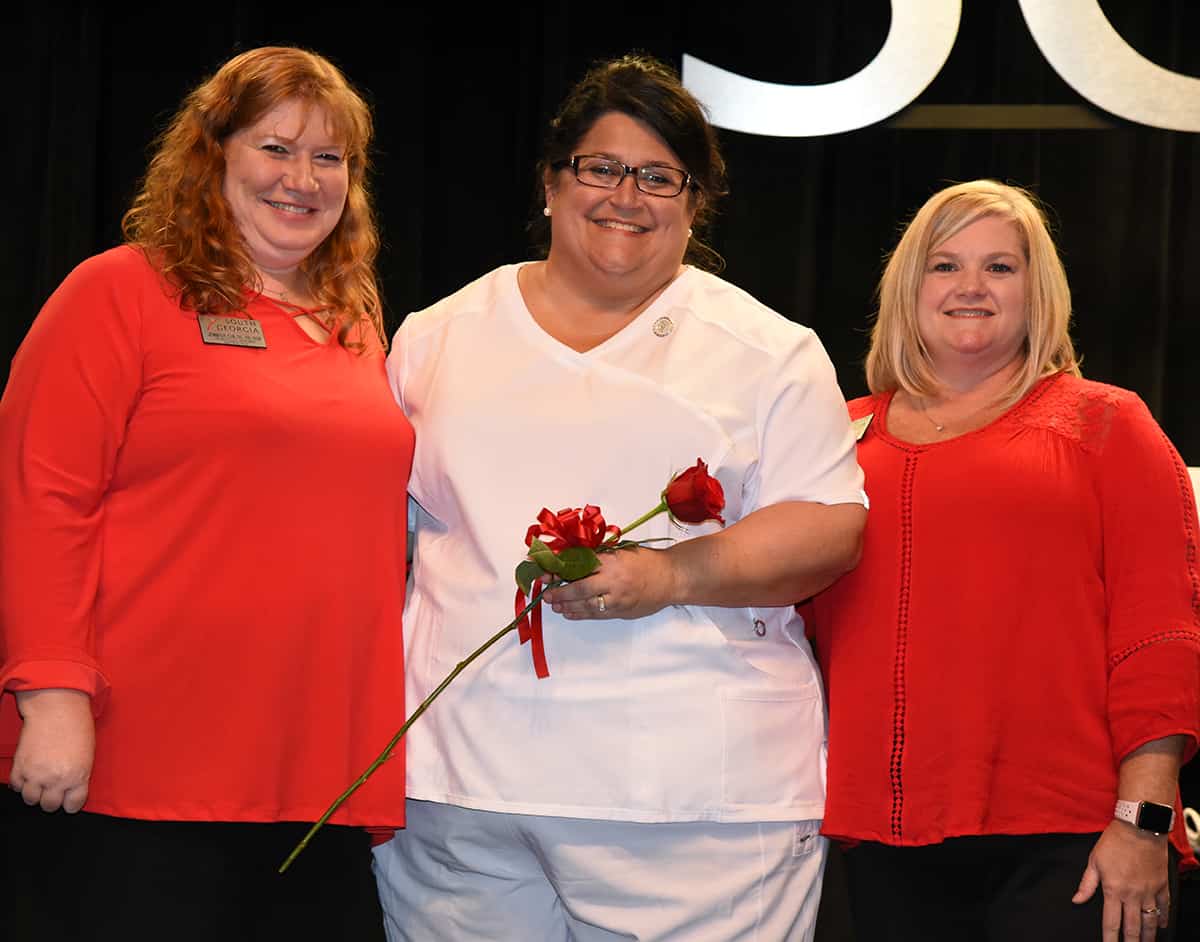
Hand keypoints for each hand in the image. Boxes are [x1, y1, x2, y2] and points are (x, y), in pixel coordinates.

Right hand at [9, 688, 94, 812]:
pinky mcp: (20, 767)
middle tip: (53, 789)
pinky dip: (22, 782)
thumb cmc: (77, 727)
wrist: (56, 709)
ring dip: (36, 792)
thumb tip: (71, 789)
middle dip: (52, 799)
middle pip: (50, 806)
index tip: (69, 800)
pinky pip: (17, 786)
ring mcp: (36, 775)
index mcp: (78, 776)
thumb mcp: (87, 754)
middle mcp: (56, 779)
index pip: (73, 805)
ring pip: (31, 799)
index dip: (71, 803)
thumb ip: (79, 775)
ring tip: (41, 780)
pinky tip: (30, 773)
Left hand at [546, 547, 677, 620]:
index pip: (579, 565)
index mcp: (612, 561)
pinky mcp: (622, 611)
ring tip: (555, 605)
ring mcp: (618, 599)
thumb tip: (573, 559)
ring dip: (568, 606)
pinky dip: (581, 614)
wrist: (672, 578)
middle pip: (579, 589)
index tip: (546, 572)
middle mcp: (613, 581)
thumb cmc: (647, 561)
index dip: (560, 570)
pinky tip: (570, 613)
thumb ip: (600, 556)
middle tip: (547, 594)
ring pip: (586, 605)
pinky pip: (597, 615)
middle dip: (560, 592)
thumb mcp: (622, 551)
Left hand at [1072, 820, 1169, 939]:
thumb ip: (1086, 884)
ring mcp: (1149, 891)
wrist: (1140, 827)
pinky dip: (1163, 918)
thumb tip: (1076, 900)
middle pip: (1132, 927)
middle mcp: (1132, 894)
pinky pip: (1164, 907)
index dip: (1110, 938)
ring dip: (1148, 936)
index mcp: (1113, 889)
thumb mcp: (1094, 860)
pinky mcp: (1162, 885)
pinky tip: (1161, 926)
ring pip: (1150, 922)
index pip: (1111, 922)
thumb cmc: (1115, 841)